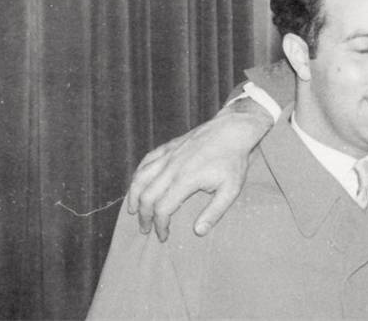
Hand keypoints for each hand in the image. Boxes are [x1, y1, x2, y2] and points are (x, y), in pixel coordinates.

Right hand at [127, 100, 273, 240]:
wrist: (233, 130)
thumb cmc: (234, 160)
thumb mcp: (231, 189)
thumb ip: (214, 212)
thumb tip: (198, 232)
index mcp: (185, 180)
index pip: (162, 209)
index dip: (160, 226)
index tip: (162, 236)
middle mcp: (172, 167)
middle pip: (146, 196)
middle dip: (143, 216)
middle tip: (145, 229)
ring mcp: (168, 155)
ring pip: (140, 178)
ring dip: (134, 196)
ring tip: (133, 211)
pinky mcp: (169, 146)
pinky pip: (146, 161)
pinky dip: (138, 175)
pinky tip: (138, 184)